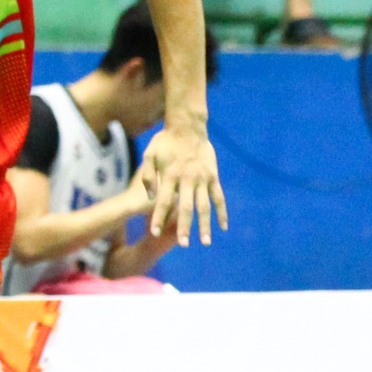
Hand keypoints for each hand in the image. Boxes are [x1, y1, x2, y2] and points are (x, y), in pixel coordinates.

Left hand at [138, 126, 227, 247]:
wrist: (188, 126)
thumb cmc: (165, 141)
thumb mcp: (149, 154)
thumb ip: (148, 176)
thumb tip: (150, 197)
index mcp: (170, 175)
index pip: (163, 201)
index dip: (158, 217)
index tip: (153, 232)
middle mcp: (187, 179)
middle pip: (186, 207)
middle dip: (184, 227)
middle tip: (183, 244)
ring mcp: (202, 178)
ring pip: (205, 206)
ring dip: (205, 225)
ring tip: (205, 242)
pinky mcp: (213, 176)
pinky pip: (219, 197)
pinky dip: (222, 212)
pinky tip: (223, 227)